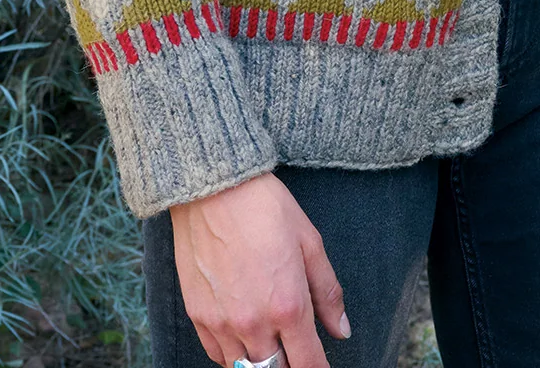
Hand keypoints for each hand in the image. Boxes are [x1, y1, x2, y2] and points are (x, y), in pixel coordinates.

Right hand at [169, 172, 349, 367]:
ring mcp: (223, 323)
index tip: (322, 366)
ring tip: (270, 341)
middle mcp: (255, 323)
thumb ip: (327, 292)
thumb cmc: (265, 208)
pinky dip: (233, 354)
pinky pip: (217, 355)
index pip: (308, 364)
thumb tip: (341, 330)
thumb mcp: (310, 243)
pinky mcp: (198, 316)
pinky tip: (243, 336)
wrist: (214, 188)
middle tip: (295, 347)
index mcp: (289, 306)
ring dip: (261, 360)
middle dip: (290, 363)